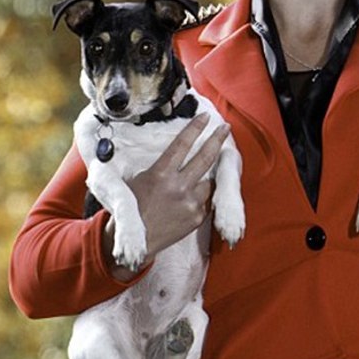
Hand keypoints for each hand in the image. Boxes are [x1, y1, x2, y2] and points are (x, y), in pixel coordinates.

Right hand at [105, 114, 228, 279]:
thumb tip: (174, 157)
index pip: (182, 144)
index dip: (195, 128)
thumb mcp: (138, 181)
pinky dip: (200, 196)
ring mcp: (191, 202)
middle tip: (225, 128)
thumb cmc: (132, 208)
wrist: (137, 241)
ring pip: (208, 181)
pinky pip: (205, 201)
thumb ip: (159, 169)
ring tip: (201, 175)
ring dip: (207, 175)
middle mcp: (179, 186)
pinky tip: (190, 199)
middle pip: (205, 158)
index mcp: (161, 174)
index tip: (205, 117)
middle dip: (217, 140)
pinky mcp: (197, 217)